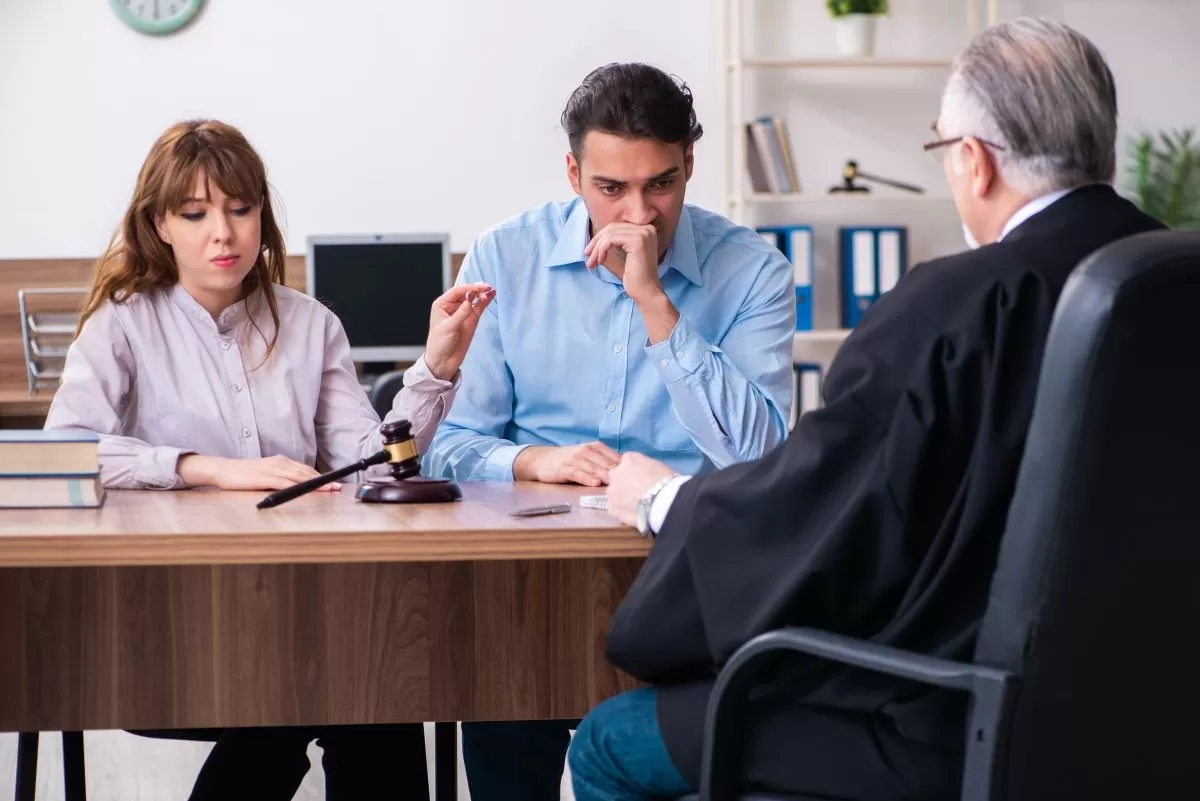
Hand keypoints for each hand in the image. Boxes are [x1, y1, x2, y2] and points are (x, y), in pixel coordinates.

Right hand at [177, 454, 342, 491]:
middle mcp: (280, 462)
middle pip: (306, 472)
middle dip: (323, 480)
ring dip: (315, 483)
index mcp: (281, 461)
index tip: (334, 483)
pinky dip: (297, 486)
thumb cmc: (244, 475)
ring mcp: (272, 469)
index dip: (321, 476)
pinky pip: (284, 481)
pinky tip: (305, 490)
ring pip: (299, 476)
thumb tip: (296, 486)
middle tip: (337, 487)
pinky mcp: (264, 477)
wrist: (224, 470)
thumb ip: (281, 478)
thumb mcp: (266, 474)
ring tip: (328, 489)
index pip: (306, 469)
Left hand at [424, 282, 494, 380]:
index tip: (478, 288)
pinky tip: (491, 295)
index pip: (457, 291)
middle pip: (467, 293)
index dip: (468, 288)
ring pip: (474, 299)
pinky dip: (485, 302)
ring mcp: (463, 313)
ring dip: (482, 295)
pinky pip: (479, 308)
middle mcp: (452, 306)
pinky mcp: (471, 320)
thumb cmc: (439, 343)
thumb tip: (471, 297)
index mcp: (442, 304)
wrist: (443, 361)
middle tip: (487, 288)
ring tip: (490, 291)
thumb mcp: (449, 326)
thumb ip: (461, 312)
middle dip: (477, 290)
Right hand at [512, 442, 621, 486]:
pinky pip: (578, 473)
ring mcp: (575, 459)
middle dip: (618, 474)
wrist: (542, 460)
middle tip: (630, 484)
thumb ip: (604, 462)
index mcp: (594, 447)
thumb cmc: (569, 460)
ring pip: (594, 468)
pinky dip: (587, 478)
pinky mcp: (564, 468)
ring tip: (616, 485)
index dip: (625, 467)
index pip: (614, 456)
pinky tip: (595, 483)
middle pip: (606, 463)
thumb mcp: (588, 456)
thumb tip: (626, 472)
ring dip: (605, 476)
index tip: (636, 476)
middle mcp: (586, 450)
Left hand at [584, 223, 663, 304]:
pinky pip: (611, 239)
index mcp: (646, 230)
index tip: (590, 250)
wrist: (646, 292)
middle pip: (613, 227)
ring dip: (597, 248)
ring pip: (610, 233)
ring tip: (591, 262)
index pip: (618, 227)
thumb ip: (614, 244)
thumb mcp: (622, 256)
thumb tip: (596, 238)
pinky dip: (602, 249)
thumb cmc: (634, 278)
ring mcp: (643, 233)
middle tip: (586, 254)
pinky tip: (600, 261)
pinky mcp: (637, 240)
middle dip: (596, 241)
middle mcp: (647, 229)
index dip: (601, 237)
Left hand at [606, 452, 677, 526]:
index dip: (634, 471)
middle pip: (616, 476)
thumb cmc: (668, 482)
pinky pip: (616, 508)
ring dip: (622, 497)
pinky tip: (635, 515)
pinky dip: (624, 511)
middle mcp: (616, 472)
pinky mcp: (612, 508)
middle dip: (624, 483)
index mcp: (629, 458)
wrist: (664, 502)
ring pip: (615, 493)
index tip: (642, 478)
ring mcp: (611, 491)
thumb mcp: (657, 467)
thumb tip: (644, 476)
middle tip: (638, 492)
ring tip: (637, 506)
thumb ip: (645, 469)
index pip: (627, 462)